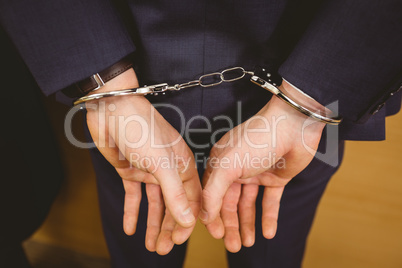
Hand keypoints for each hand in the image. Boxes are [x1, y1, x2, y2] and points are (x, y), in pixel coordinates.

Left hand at [85, 69, 200, 254]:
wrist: (112, 110)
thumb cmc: (142, 130)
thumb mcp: (162, 164)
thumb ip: (175, 194)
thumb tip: (188, 220)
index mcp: (183, 166)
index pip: (191, 200)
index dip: (186, 222)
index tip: (178, 241)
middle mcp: (169, 170)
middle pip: (172, 205)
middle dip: (167, 228)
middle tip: (162, 249)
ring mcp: (149, 170)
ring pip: (154, 203)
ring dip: (152, 224)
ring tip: (150, 245)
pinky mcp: (131, 170)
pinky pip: (134, 196)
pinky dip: (133, 212)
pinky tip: (131, 228)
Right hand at [200, 80, 324, 251]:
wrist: (294, 125)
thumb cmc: (258, 138)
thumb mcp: (228, 165)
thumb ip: (214, 191)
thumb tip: (203, 214)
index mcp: (220, 164)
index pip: (211, 195)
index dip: (212, 216)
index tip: (215, 235)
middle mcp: (236, 170)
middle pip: (229, 203)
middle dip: (230, 225)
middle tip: (232, 246)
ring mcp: (256, 174)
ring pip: (248, 205)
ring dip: (247, 224)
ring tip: (248, 243)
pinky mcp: (275, 178)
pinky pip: (270, 202)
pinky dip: (268, 217)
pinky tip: (268, 233)